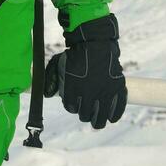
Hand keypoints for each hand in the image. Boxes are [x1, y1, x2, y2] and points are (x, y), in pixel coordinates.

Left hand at [42, 13, 127, 129]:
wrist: (95, 42)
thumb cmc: (75, 54)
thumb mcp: (57, 64)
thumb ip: (51, 79)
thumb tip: (47, 95)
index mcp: (73, 88)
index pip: (71, 108)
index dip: (72, 107)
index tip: (74, 105)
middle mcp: (88, 93)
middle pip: (85, 115)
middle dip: (84, 115)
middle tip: (86, 114)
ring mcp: (104, 91)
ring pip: (101, 116)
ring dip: (98, 121)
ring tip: (97, 123)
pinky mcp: (117, 88)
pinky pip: (118, 108)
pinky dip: (115, 115)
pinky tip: (111, 118)